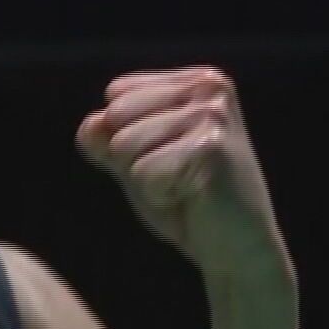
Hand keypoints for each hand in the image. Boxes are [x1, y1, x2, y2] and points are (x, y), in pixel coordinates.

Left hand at [76, 66, 289, 276]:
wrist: (238, 248)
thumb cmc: (186, 201)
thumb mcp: (135, 162)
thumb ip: (105, 139)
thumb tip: (90, 125)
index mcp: (193, 80)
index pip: (116, 93)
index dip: (126, 136)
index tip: (167, 157)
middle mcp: (207, 86)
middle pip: (115, 115)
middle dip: (132, 158)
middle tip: (176, 177)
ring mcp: (212, 114)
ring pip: (125, 144)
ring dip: (146, 179)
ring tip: (185, 187)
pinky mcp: (210, 147)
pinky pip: (142, 173)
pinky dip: (159, 196)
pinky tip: (194, 198)